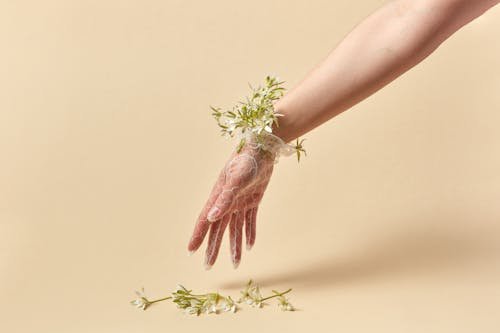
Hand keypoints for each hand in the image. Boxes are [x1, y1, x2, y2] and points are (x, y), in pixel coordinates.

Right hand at [187, 142, 275, 268]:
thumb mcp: (236, 180)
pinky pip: (250, 220)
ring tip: (235, 263)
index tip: (191, 251)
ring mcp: (240, 201)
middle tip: (208, 265)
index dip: (198, 236)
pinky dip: (249, 233)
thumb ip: (224, 199)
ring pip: (235, 229)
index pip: (205, 221)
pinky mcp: (253, 200)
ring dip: (234, 245)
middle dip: (213, 248)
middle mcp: (227, 202)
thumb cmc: (246, 160)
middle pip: (218, 229)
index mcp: (218, 197)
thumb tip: (211, 218)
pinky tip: (250, 246)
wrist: (263, 148)